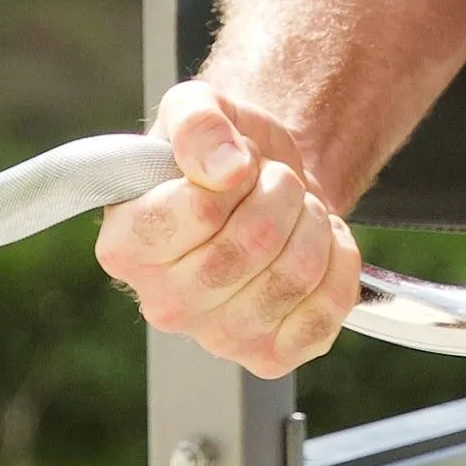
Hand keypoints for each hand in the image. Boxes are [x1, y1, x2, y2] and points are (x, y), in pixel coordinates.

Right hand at [96, 77, 363, 376]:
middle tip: (276, 179)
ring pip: (294, 275)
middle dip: (281, 192)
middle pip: (250, 245)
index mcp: (125, 246)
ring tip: (295, 210)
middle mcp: (162, 303)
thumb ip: (197, 122)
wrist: (269, 185)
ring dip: (312, 222)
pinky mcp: (269, 356)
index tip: (237, 161)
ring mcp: (216, 337)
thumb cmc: (224, 153)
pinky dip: (339, 261)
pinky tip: (317, 244)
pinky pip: (327, 309)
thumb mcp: (200, 108)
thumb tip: (225, 166)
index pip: (195, 212)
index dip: (234, 175)